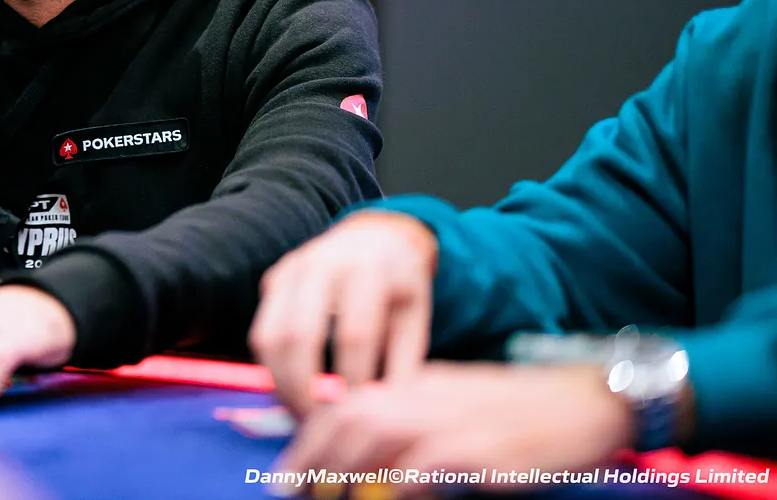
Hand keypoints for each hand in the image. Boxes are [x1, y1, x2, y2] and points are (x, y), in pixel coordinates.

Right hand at [250, 210, 437, 416]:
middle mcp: (322, 262)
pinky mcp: (273, 279)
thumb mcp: (414, 317)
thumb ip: (404, 363)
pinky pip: (261, 331)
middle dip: (305, 389)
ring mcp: (291, 268)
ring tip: (299, 416)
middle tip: (317, 427)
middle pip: (300, 335)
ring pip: (270, 335)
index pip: (355, 334)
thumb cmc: (399, 286)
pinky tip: (289, 392)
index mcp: (368, 268)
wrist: (375, 237)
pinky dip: (270, 369)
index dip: (354, 381)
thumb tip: (386, 417)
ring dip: (279, 383)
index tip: (359, 417)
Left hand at [276, 363, 632, 491]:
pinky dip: (402, 484)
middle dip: (312, 458)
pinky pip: (430, 465)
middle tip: (289, 491)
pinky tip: (391, 498)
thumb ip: (409, 423)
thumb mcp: (453, 405)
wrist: (587, 399)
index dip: (307, 439)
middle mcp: (426, 395)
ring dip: (343, 471)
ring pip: (379, 437)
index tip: (285, 471)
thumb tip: (361, 458)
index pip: (345, 406)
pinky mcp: (486, 449)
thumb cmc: (517, 412)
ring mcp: (455, 419)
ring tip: (323, 498)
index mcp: (415, 384)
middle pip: (351, 420)